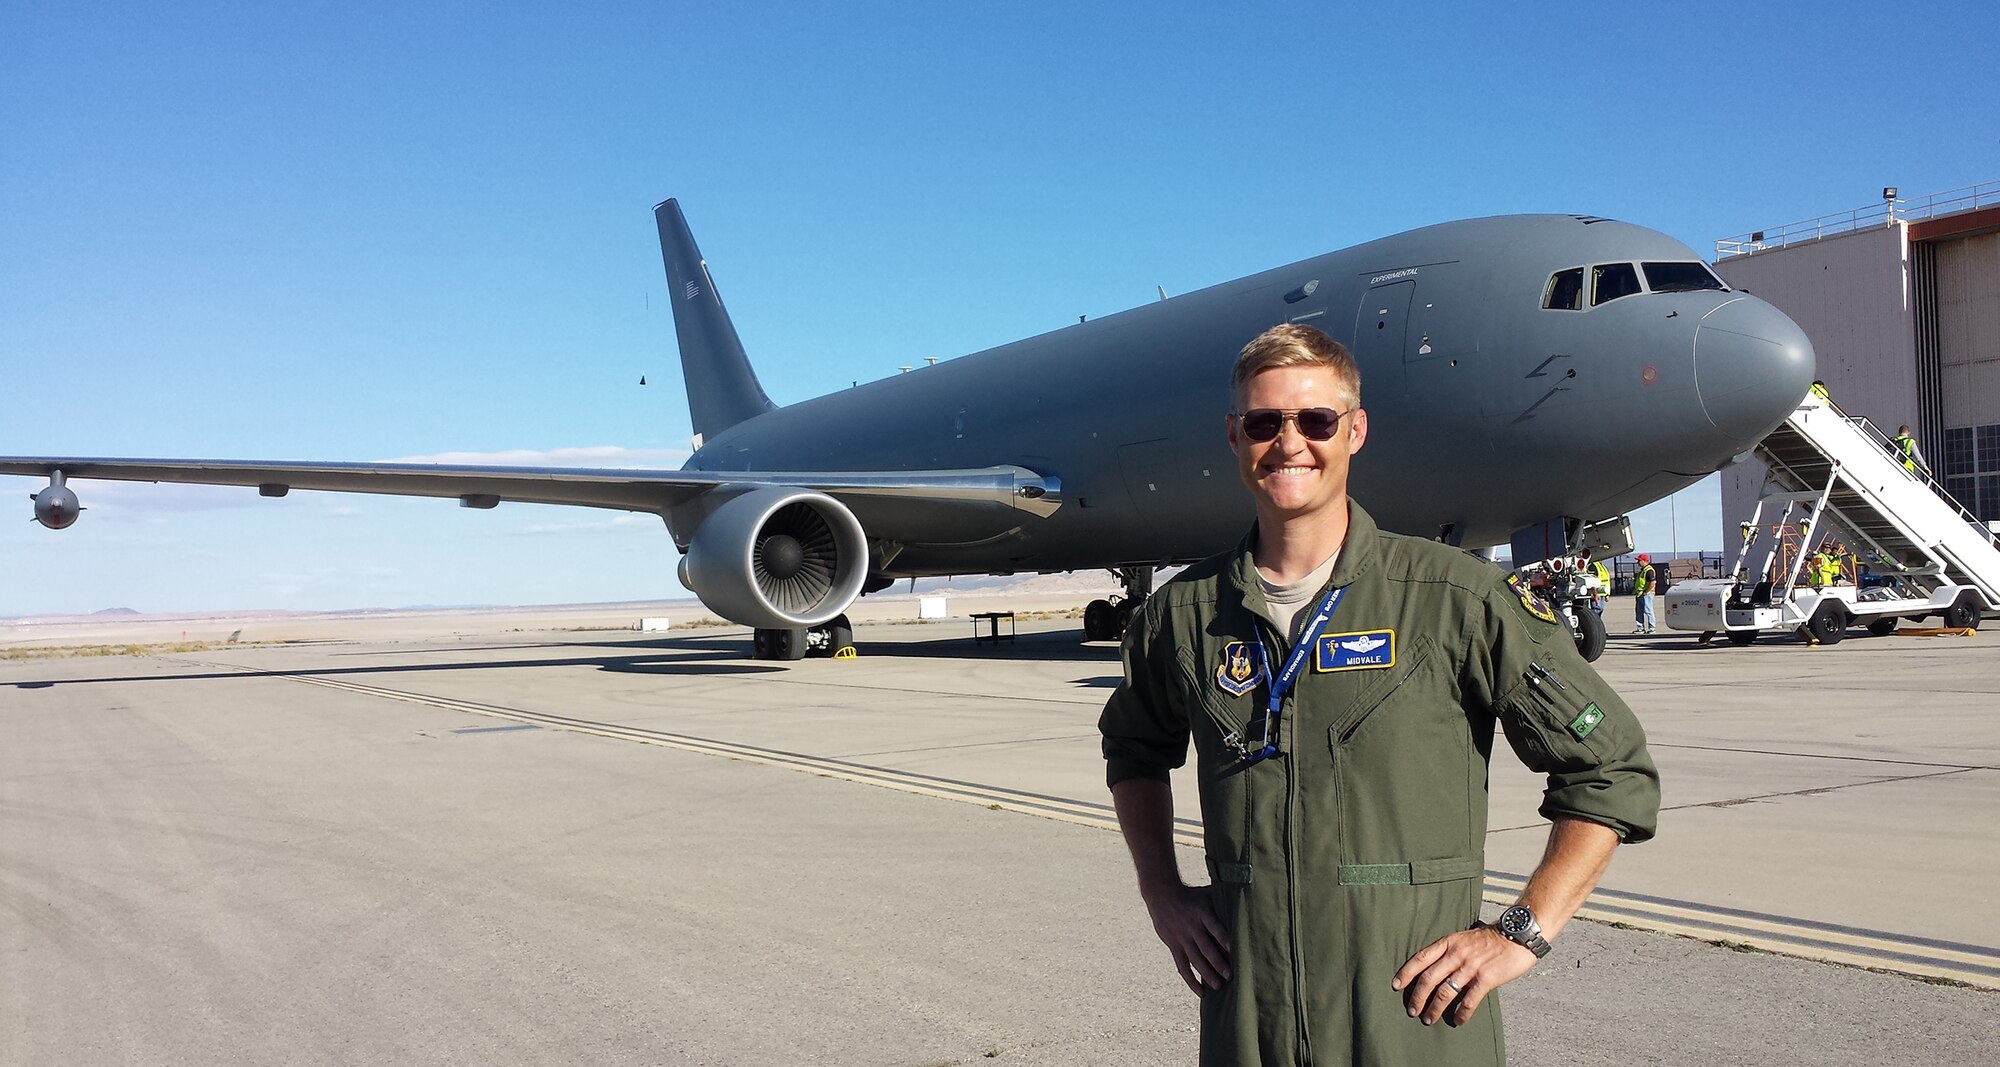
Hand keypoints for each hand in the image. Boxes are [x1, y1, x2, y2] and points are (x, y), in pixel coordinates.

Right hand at [1141, 882, 1230, 994]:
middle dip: (1218, 962)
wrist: (1162, 895)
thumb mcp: (1206, 894)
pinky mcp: (1174, 946)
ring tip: (1218, 986)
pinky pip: (1182, 967)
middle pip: (1206, 947)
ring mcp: (1182, 938)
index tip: (1233, 949)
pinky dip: (1191, 980)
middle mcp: (1192, 927)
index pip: (1214, 927)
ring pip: (1195, 960)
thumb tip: (1247, 899)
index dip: (1223, 938)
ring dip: (1206, 974)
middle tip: (1230, 976)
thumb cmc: (1191, 895)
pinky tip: (1201, 992)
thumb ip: (1224, 900)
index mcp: (1202, 913)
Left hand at [1391, 925, 1536, 1025]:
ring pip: (1445, 992)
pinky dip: (1461, 1013)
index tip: (1396, 986)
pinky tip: (1457, 1021)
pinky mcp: (1486, 979)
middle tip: (1412, 1011)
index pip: (1420, 958)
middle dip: (1417, 997)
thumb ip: (1450, 951)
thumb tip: (1435, 968)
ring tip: (1428, 1020)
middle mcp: (1456, 954)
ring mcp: (1470, 967)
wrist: (1517, 935)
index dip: (1406, 973)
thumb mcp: (1464, 938)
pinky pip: (1468, 1000)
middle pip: (1429, 979)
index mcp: (1448, 943)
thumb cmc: (1491, 938)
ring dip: (1434, 1009)